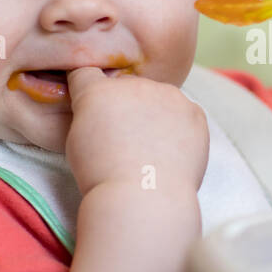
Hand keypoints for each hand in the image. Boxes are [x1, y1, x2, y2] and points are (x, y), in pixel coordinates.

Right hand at [65, 67, 208, 195]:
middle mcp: (135, 85)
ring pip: (159, 98)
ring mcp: (169, 96)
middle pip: (128, 87)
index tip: (93, 107)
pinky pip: (185, 114)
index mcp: (98, 91)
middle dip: (125, 106)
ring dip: (155, 114)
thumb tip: (101, 112)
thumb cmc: (102, 177)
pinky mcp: (195, 112)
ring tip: (152, 149)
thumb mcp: (77, 142)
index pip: (86, 74)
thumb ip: (88, 116)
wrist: (144, 197)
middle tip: (127, 139)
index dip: (87, 90)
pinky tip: (172, 152)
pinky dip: (180, 128)